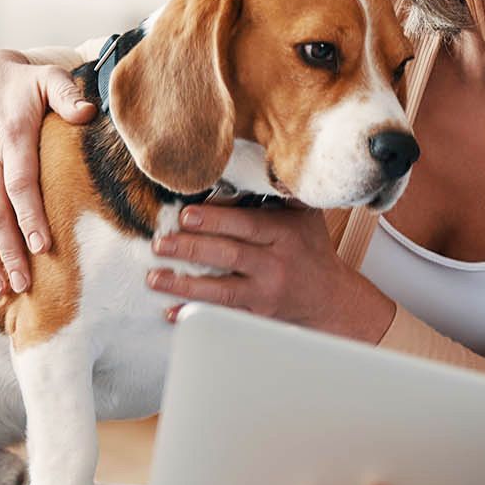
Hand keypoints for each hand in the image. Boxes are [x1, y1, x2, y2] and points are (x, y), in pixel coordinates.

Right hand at [0, 48, 95, 293]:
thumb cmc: (26, 84)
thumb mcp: (49, 80)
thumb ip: (69, 95)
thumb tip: (88, 112)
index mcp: (10, 137)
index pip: (19, 184)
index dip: (29, 216)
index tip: (41, 246)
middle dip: (8, 249)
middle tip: (24, 283)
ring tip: (2, 286)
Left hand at [148, 204, 396, 341]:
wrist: (330, 299)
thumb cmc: (310, 249)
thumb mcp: (303, 215)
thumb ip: (276, 194)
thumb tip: (241, 169)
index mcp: (285, 235)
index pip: (247, 225)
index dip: (216, 220)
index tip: (187, 215)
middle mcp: (276, 265)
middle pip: (230, 255)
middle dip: (192, 248)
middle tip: (161, 243)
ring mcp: (266, 293)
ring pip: (223, 289)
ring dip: (186, 284)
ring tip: (154, 277)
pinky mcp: (258, 315)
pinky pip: (225, 315)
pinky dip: (197, 314)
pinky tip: (172, 312)